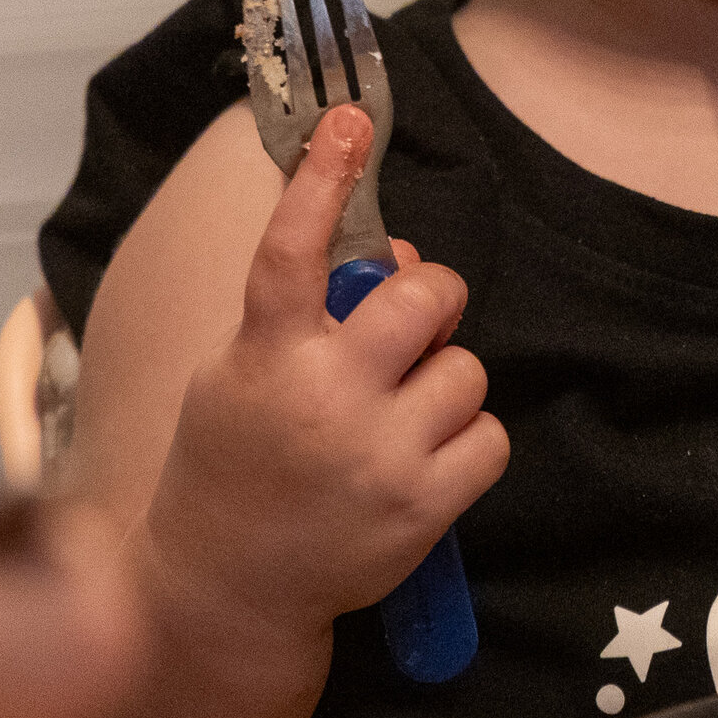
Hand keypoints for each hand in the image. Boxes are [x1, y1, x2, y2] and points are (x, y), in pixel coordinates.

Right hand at [141, 107, 508, 655]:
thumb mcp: (239, 373)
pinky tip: (424, 460)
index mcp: (266, 355)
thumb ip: (305, 313)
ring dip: (444, 382)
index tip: (348, 123)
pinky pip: (491, 434)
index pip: (292, 249)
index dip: (322, 179)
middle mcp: (324, 397)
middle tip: (407, 329)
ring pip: (467, 368)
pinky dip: (469, 441)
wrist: (226, 593)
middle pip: (427, 295)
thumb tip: (399, 258)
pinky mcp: (423, 506)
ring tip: (399, 419)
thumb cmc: (237, 463)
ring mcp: (378, 454)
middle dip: (431, 300)